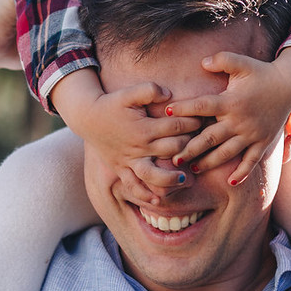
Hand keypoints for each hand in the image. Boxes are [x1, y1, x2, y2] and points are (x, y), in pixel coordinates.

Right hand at [54, 70, 202, 205]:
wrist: (87, 117)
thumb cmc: (111, 103)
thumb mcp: (129, 92)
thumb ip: (149, 90)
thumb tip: (168, 94)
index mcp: (144, 128)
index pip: (175, 127)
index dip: (192, 123)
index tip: (203, 120)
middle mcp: (139, 147)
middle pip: (170, 150)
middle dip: (189, 147)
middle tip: (202, 144)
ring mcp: (130, 160)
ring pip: (152, 175)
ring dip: (170, 179)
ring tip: (184, 180)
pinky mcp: (121, 168)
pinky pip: (133, 185)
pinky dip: (144, 194)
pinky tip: (157, 200)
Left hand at [169, 47, 290, 184]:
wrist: (290, 85)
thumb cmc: (261, 73)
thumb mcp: (242, 62)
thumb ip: (222, 60)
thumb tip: (202, 62)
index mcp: (231, 101)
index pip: (202, 106)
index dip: (183, 109)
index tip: (166, 112)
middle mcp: (239, 120)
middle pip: (210, 138)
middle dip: (191, 149)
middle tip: (174, 159)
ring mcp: (252, 134)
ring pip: (227, 153)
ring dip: (210, 163)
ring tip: (194, 169)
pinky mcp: (263, 141)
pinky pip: (251, 161)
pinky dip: (242, 172)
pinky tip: (230, 182)